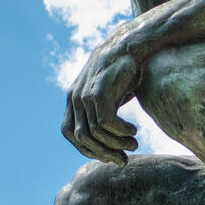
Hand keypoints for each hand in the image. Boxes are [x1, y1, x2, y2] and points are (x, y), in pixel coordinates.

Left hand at [62, 29, 140, 165]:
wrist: (129, 45)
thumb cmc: (122, 71)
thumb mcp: (107, 95)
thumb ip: (102, 114)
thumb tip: (111, 143)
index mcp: (73, 99)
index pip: (70, 133)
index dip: (87, 148)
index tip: (107, 154)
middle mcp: (74, 97)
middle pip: (82, 138)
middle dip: (103, 152)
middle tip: (122, 159)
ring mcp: (85, 94)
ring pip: (96, 133)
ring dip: (116, 143)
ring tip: (133, 144)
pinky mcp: (99, 92)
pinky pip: (106, 122)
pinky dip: (120, 131)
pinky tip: (133, 130)